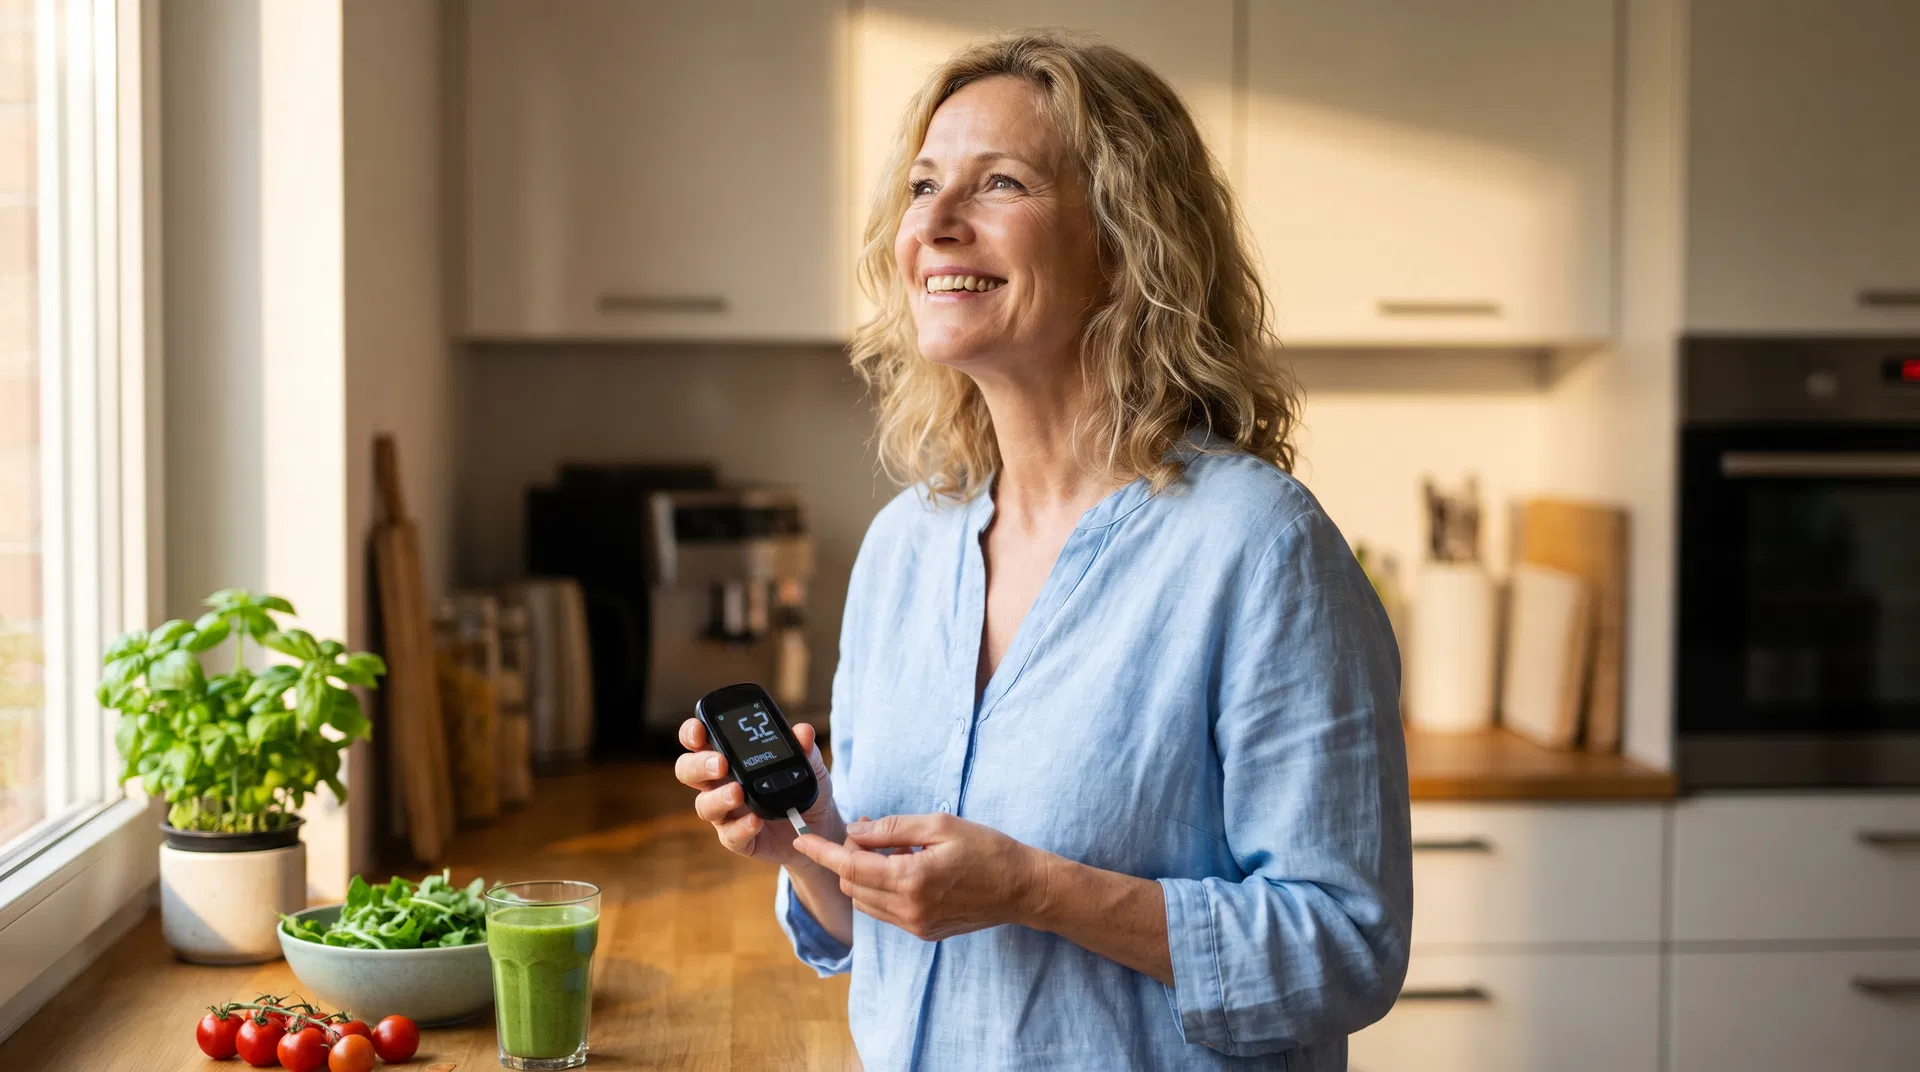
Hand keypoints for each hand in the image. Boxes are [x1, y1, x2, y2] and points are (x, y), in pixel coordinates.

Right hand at [676, 717, 842, 869]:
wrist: (817, 825)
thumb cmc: (800, 786)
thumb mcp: (808, 764)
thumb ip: (803, 747)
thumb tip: (803, 731)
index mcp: (728, 756)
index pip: (698, 741)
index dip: (691, 733)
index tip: (700, 731)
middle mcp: (720, 783)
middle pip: (688, 771)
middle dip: (698, 765)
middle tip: (721, 764)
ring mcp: (727, 811)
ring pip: (704, 805)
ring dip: (718, 798)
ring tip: (738, 792)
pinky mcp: (738, 838)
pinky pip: (729, 835)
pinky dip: (741, 828)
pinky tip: (756, 821)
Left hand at [792, 813, 1049, 941]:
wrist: (1022, 889)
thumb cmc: (988, 849)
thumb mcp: (940, 825)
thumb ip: (892, 828)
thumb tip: (856, 831)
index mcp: (910, 879)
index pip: (849, 867)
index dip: (822, 852)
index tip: (802, 841)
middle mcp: (907, 909)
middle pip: (852, 885)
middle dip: (849, 858)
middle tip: (869, 833)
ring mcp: (915, 925)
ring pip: (865, 901)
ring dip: (864, 875)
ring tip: (894, 851)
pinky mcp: (924, 932)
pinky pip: (885, 911)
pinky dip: (881, 889)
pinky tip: (905, 870)